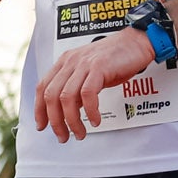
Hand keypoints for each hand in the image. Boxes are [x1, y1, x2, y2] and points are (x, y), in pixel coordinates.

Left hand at [32, 29, 153, 142]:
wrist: (137, 42)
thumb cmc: (117, 58)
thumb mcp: (90, 72)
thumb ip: (77, 88)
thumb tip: (70, 110)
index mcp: (65, 62)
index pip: (42, 87)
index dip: (39, 110)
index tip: (43, 125)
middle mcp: (71, 62)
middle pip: (51, 96)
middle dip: (55, 121)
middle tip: (63, 136)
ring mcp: (84, 64)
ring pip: (67, 97)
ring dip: (72, 121)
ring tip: (80, 132)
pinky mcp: (99, 67)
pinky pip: (87, 94)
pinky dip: (91, 111)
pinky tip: (95, 120)